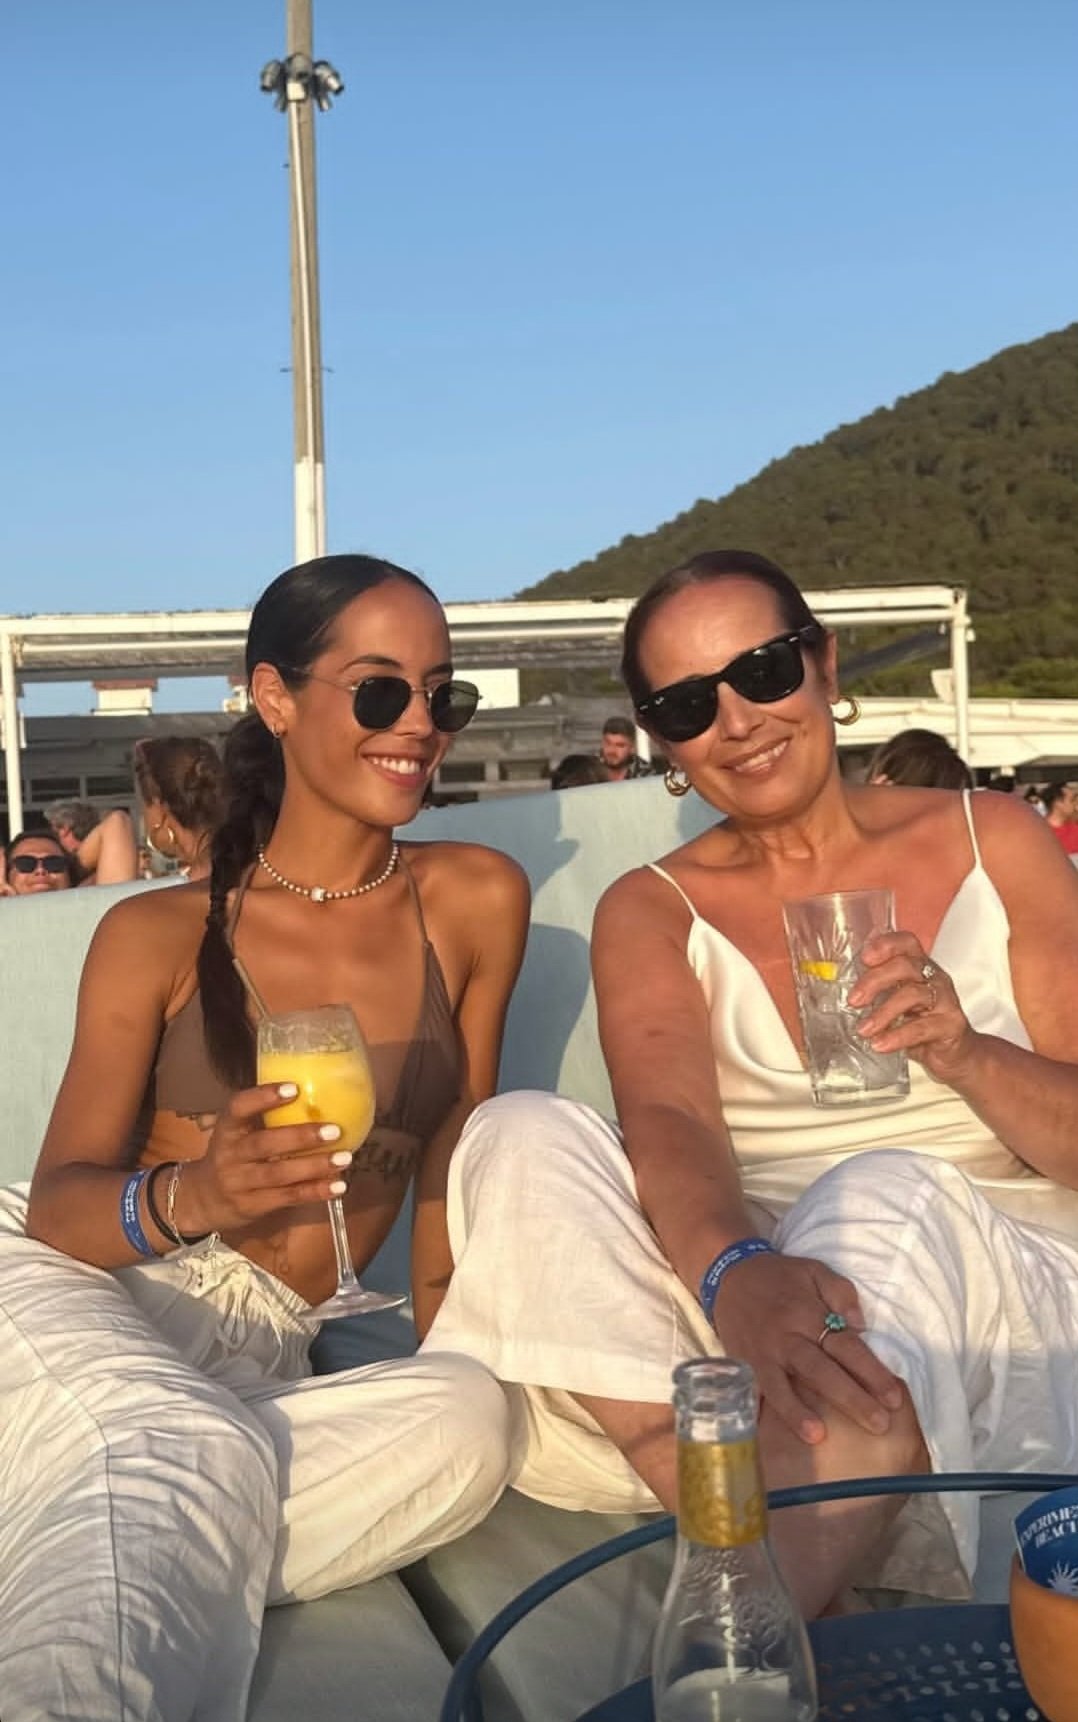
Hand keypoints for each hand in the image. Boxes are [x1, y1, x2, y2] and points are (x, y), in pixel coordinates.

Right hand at [175, 1081, 352, 1233]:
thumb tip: (317, 1097)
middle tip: (335, 1130)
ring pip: (279, 1174)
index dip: (263, 1097)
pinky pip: (287, 1197)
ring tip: (344, 1158)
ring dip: (314, 1166)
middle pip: (264, 1144)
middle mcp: (230, 1154)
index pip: (238, 1108)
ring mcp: (239, 1182)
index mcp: (227, 1129)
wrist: (200, 1200)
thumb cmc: (231, 1156)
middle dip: (300, 1137)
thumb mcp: (236, 1134)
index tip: (294, 1088)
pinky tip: (338, 1186)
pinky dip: (314, 1192)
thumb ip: (263, 1119)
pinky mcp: (252, 1205)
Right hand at [712, 1250, 904, 1443]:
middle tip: (880, 1424)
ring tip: (820, 1436)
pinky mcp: (744, 1366)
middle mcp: (787, 1337)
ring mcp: (763, 1354)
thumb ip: (841, 1293)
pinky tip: (775, 1433)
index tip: (894, 1398)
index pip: (846, 1346)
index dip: (871, 1372)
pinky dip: (768, 1411)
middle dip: (852, 1398)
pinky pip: (757, 1391)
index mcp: (808, 1313)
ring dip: (800, 1411)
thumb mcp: (814, 1270)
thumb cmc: (779, 1277)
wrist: (729, 1275)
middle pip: (822, 1371)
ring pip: (784, 1385)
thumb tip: (860, 1327)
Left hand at [850, 931, 977, 1081]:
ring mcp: (945, 1000)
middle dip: (874, 981)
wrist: (956, 1054)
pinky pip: (922, 1027)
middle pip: (904, 966)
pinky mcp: (951, 1025)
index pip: (906, 942)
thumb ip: (876, 991)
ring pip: (913, 995)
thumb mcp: (896, 1003)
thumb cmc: (921, 1024)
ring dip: (883, 1013)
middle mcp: (934, 978)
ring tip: (864, 1029)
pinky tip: (880, 1044)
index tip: (864, 958)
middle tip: (854, 1001)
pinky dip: (897, 1036)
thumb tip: (836, 986)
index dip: (885, 945)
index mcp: (919, 966)